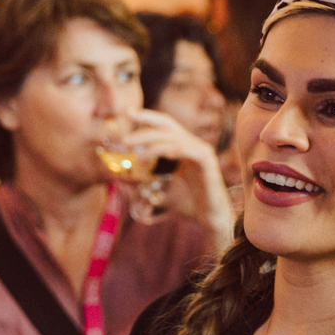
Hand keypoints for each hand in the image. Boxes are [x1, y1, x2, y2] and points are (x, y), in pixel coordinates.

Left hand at [122, 109, 233, 253]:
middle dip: (145, 124)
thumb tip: (122, 182)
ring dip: (153, 145)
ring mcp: (202, 152)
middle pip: (167, 125)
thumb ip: (146, 184)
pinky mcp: (208, 162)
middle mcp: (193, 145)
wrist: (211, 220)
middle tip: (125, 138)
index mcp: (184, 148)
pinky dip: (174, 150)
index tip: (127, 114)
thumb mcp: (162, 192)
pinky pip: (189, 150)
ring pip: (174, 139)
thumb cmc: (190, 206)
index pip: (164, 126)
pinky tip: (164, 155)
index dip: (147, 118)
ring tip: (137, 156)